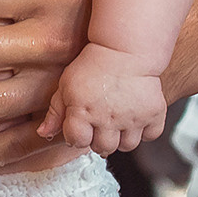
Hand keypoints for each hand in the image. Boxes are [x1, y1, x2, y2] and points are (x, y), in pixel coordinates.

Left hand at [39, 45, 165, 152]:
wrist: (125, 48)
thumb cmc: (92, 64)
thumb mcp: (66, 84)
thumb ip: (55, 112)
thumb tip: (43, 133)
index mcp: (83, 112)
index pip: (77, 142)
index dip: (76, 135)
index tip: (81, 126)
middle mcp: (108, 119)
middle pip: (102, 148)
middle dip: (99, 139)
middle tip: (100, 125)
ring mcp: (132, 118)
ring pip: (127, 146)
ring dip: (122, 138)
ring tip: (118, 123)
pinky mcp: (153, 112)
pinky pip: (152, 135)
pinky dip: (146, 131)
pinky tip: (136, 119)